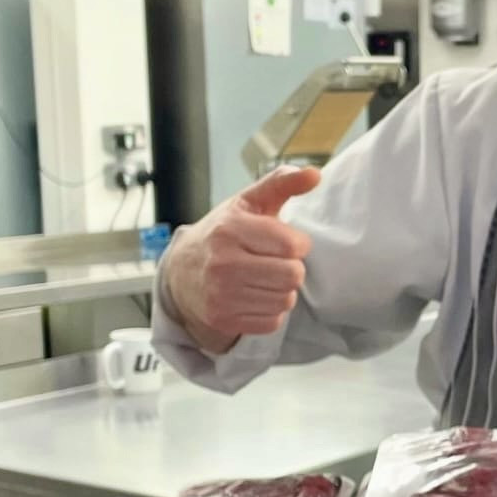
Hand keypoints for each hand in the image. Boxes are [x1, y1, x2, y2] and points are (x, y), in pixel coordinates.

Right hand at [162, 166, 320, 351]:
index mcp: (230, 229)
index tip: (286, 242)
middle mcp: (223, 263)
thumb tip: (315, 175)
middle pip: (293, 275)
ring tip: (264, 278)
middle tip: (275, 262)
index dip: (298, 244)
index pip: (292, 244)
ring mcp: (221, 295)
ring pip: (286, 300)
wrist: (180, 273)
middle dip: (292, 268)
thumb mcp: (248, 202)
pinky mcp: (223, 319)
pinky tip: (255, 296)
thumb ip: (282, 183)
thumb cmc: (223, 233)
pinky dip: (271, 310)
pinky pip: (273, 321)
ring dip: (282, 290)